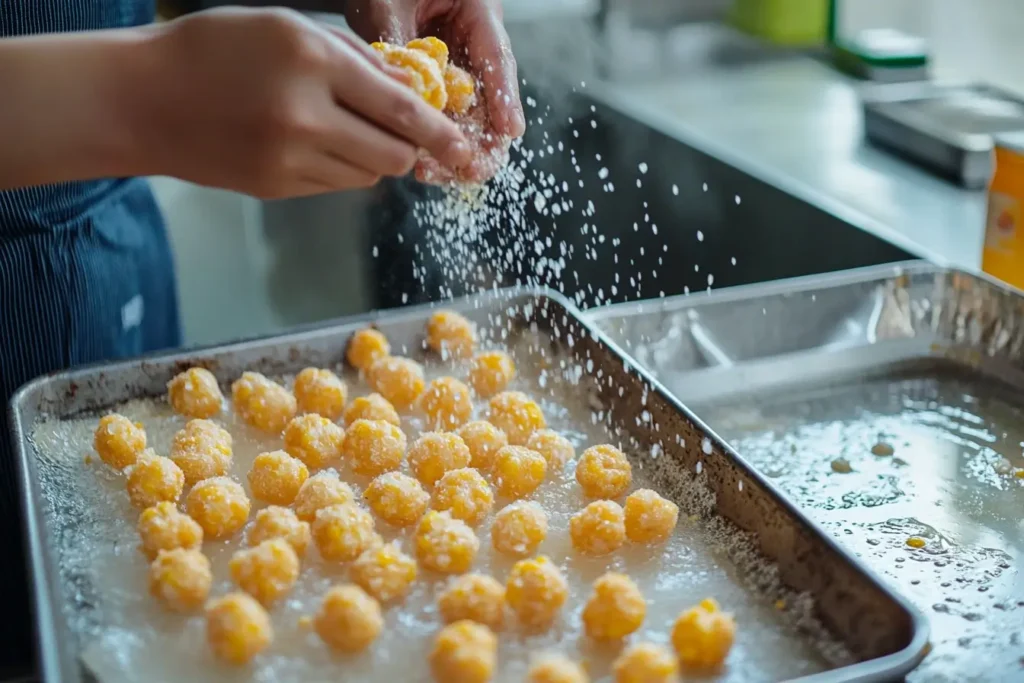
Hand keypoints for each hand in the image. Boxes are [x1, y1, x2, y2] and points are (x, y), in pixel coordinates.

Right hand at [131, 8, 469, 197]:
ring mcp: (289, 159)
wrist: (143, 100)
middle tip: (403, 133)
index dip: (441, 132)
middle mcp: (305, 116)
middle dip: (410, 148)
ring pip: (369, 175)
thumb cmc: (215, 50)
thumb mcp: (287, 28)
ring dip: (374, 157)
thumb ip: (354, 58)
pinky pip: (337, 186)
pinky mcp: (277, 188)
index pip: (400, 108)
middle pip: (394, 154)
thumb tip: (410, 89)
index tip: (467, 149)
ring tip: (344, 128)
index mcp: (312, 63)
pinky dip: (342, 169)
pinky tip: (314, 144)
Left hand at [346, 0, 524, 183]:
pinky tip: (421, 164)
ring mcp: (455, 73)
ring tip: (434, 172)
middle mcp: (473, 48)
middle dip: (483, 140)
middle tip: (471, 168)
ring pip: (467, 119)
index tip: (510, 131)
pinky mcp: (434, 92)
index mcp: (479, 12)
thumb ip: (396, 37)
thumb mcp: (388, 0)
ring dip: (454, 149)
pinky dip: (431, 143)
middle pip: (490, 100)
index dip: (505, 97)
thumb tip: (399, 88)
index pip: (497, 57)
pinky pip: (440, 121)